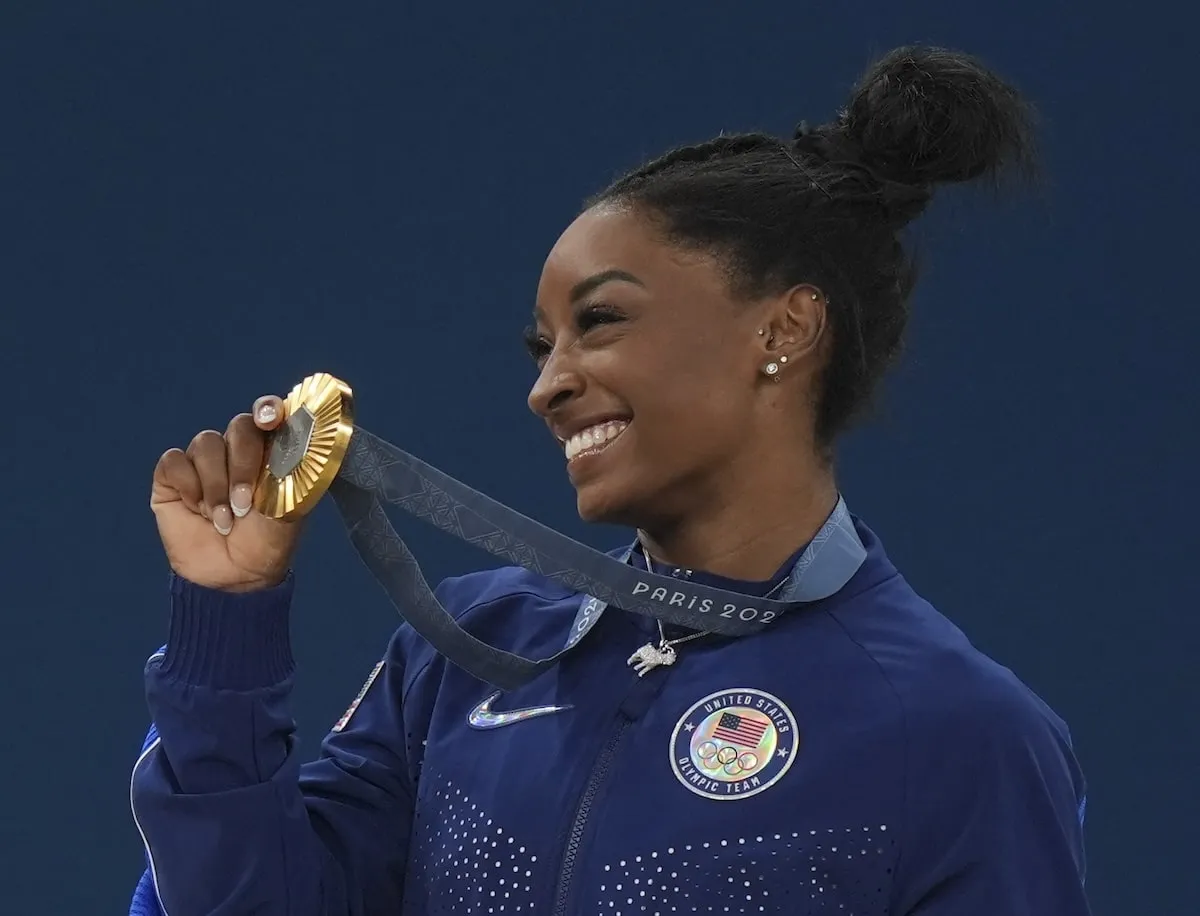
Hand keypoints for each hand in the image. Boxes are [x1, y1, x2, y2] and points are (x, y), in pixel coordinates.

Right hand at [151, 396, 301, 591]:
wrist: (234, 576)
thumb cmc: (268, 541)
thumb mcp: (290, 507)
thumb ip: (293, 471)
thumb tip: (300, 440)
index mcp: (269, 452)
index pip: (268, 415)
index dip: (268, 409)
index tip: (270, 418)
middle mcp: (236, 450)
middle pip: (239, 427)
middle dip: (244, 462)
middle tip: (245, 502)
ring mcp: (203, 462)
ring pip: (206, 444)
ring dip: (216, 485)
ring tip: (224, 519)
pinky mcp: (172, 476)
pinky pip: (175, 461)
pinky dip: (188, 486)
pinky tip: (197, 511)